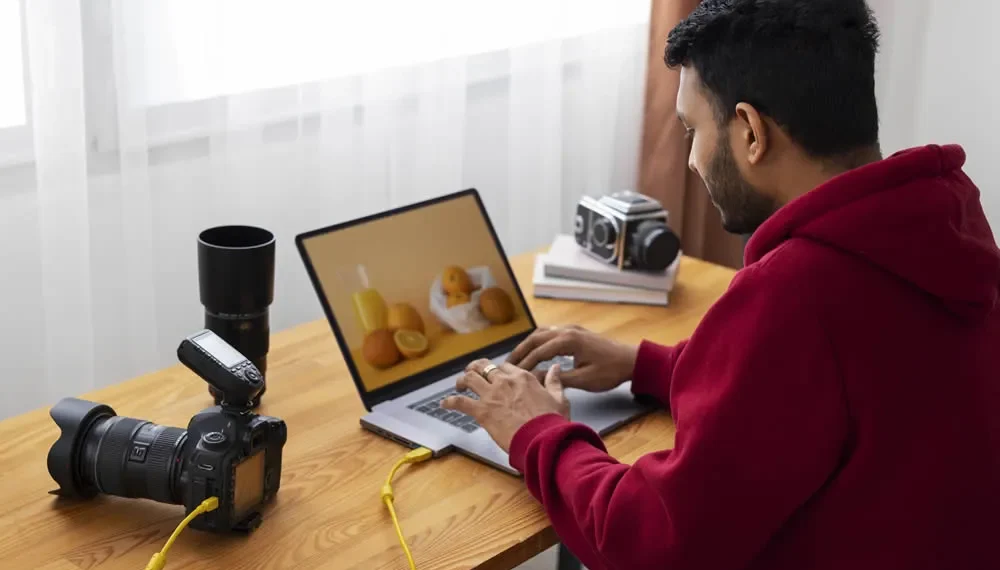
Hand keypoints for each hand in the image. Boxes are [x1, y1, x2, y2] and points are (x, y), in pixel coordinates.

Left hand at [441, 359, 569, 452]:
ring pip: (470, 379)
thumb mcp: (559, 398)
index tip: (496, 376)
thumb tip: (555, 368)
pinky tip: (445, 404)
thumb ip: (554, 381)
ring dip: (462, 381)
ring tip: (458, 385)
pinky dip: (450, 402)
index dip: (498, 370)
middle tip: (471, 374)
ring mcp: (491, 395)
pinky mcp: (482, 411)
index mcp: (522, 377)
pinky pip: (460, 402)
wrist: (543, 439)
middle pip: (484, 367)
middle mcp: (504, 381)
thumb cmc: (552, 421)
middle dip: (476, 369)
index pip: (505, 366)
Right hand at [507, 325, 637, 392]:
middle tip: (506, 365)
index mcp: (568, 341)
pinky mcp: (575, 332)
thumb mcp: (583, 380)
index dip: (524, 364)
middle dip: (520, 351)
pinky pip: (550, 333)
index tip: (512, 375)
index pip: (538, 352)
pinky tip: (534, 351)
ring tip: (517, 359)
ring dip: (528, 345)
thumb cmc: (609, 372)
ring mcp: (571, 329)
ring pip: (542, 333)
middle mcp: (567, 331)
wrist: (631, 360)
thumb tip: (535, 379)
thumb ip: (557, 379)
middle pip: (535, 338)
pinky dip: (538, 342)